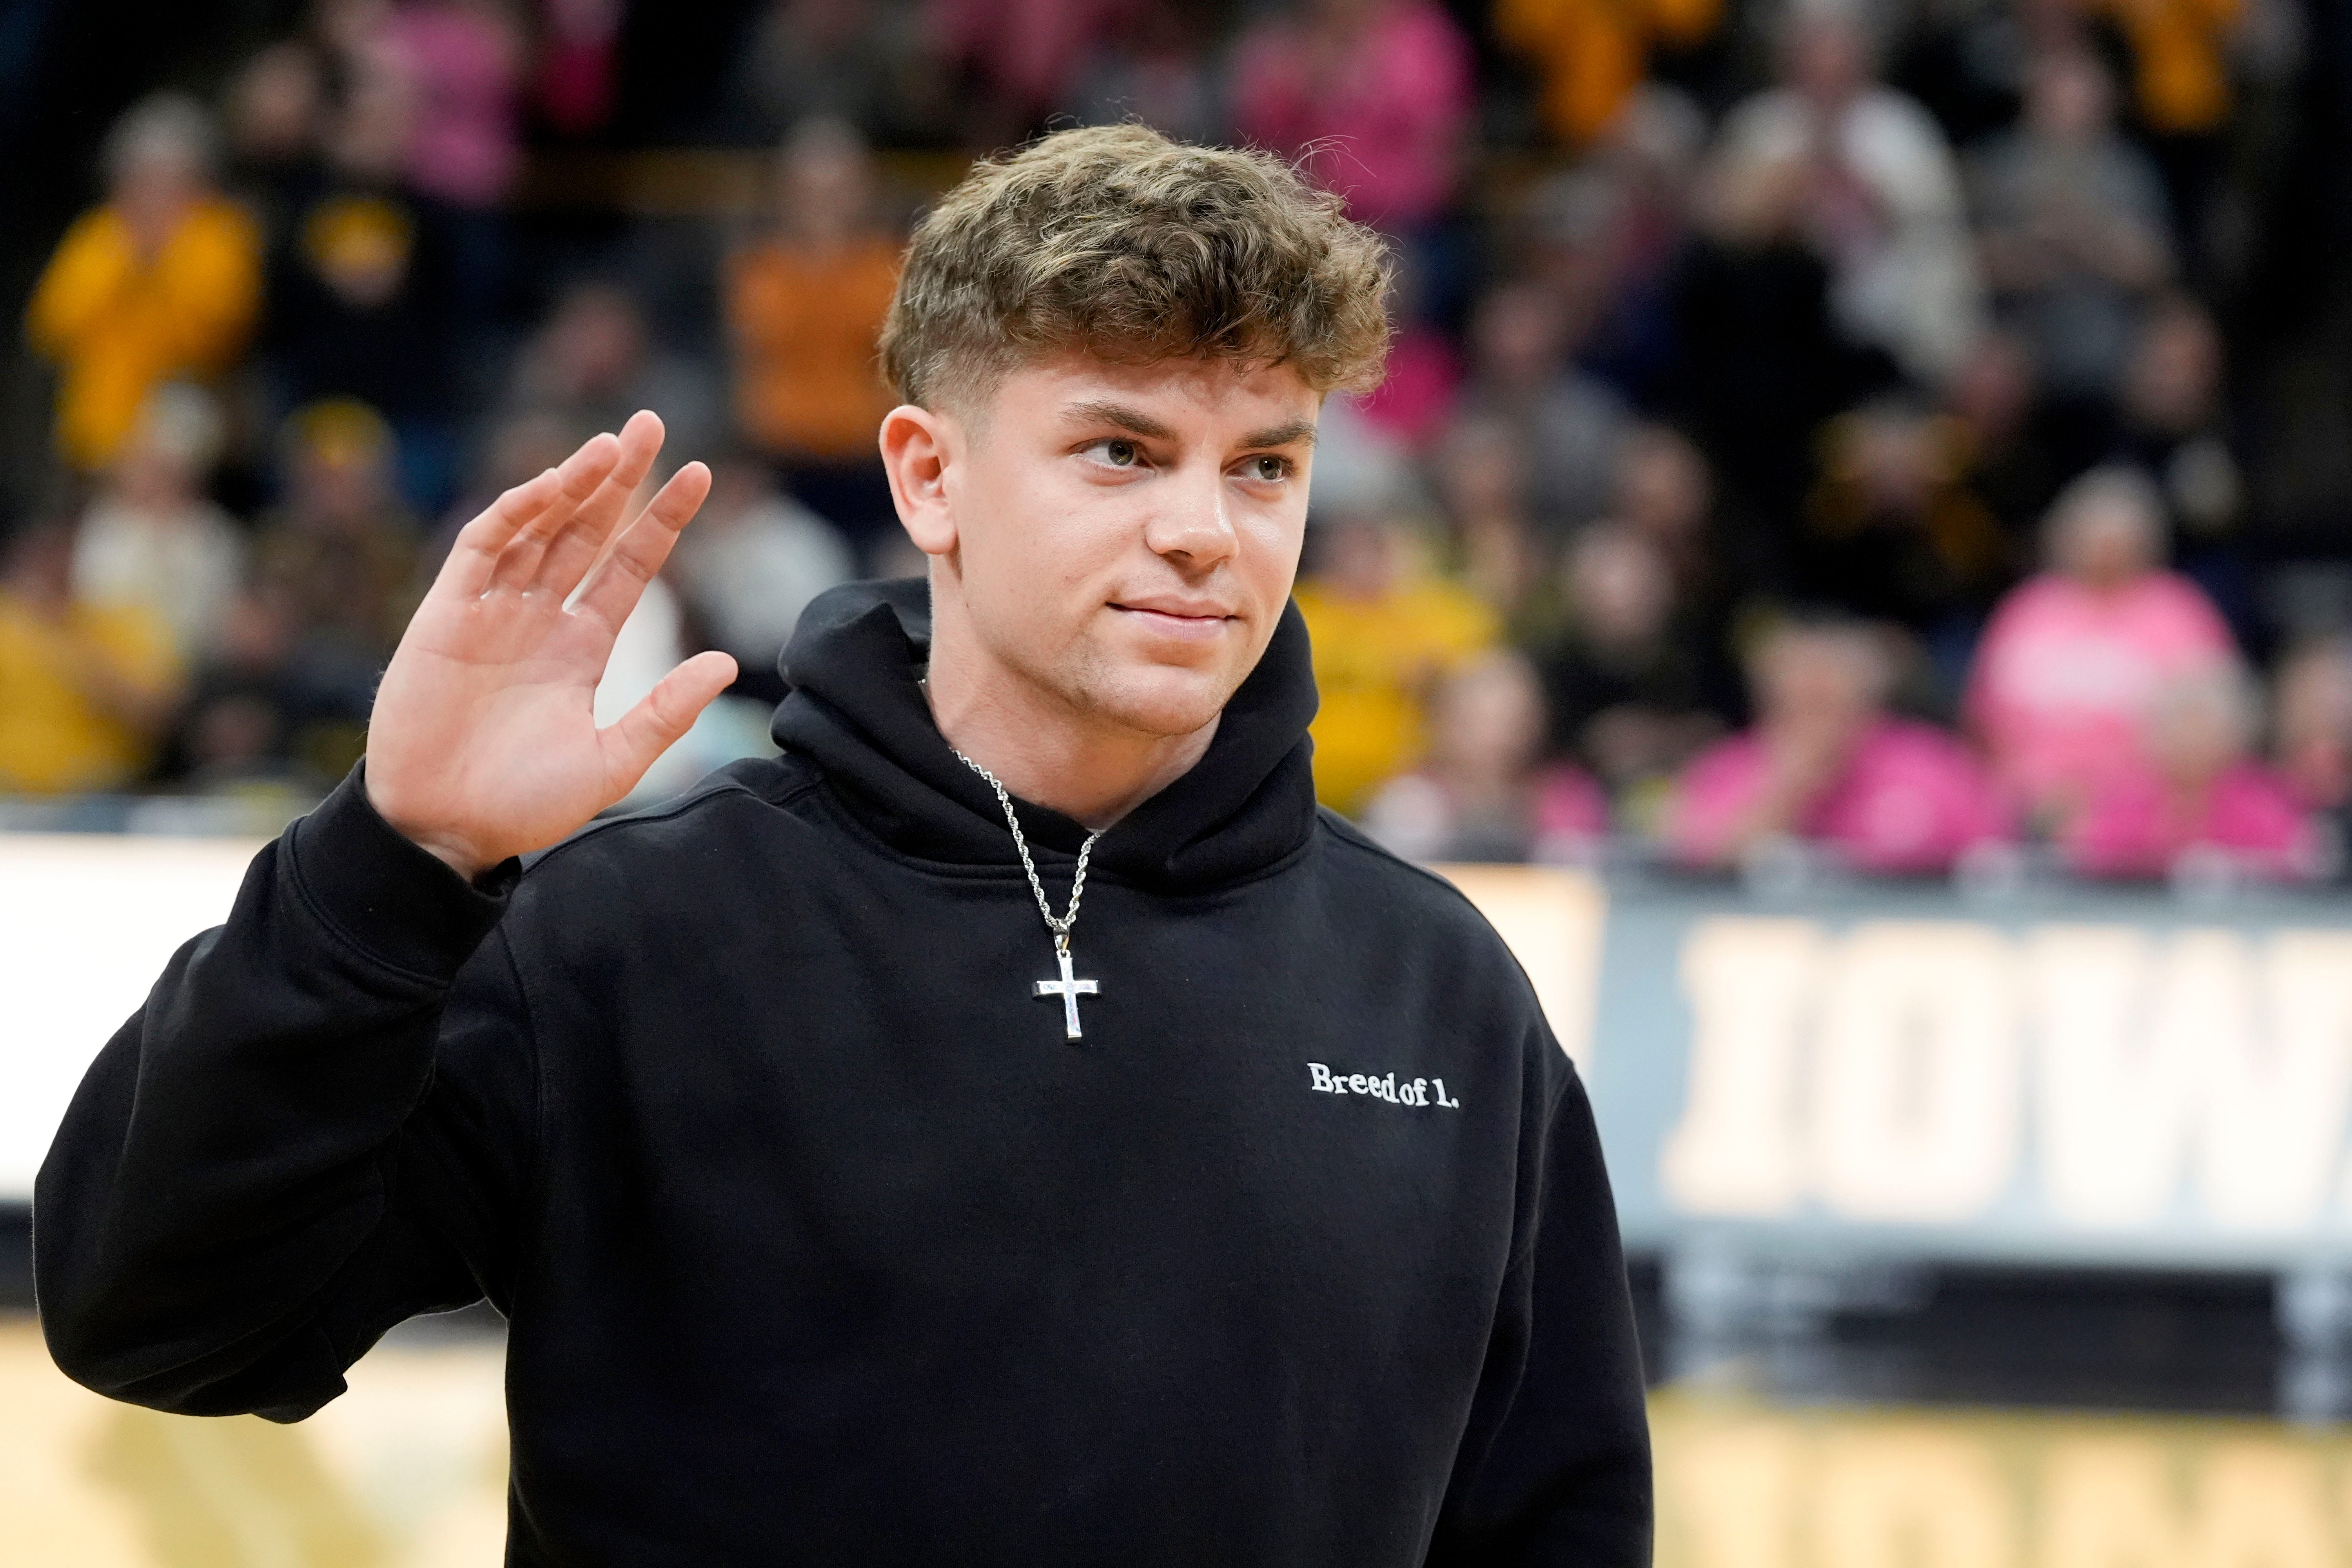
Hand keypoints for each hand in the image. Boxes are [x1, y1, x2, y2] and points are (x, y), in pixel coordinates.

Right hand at [364, 411, 737, 879]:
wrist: (446, 830)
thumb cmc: (524, 805)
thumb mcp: (612, 761)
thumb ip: (666, 712)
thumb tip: (725, 663)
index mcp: (583, 647)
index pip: (630, 566)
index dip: (661, 519)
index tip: (700, 473)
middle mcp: (541, 619)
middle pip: (587, 530)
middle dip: (618, 477)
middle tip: (652, 422)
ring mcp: (493, 612)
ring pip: (538, 527)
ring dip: (571, 483)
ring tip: (612, 445)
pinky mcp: (446, 615)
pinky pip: (481, 550)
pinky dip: (512, 515)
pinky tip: (549, 487)